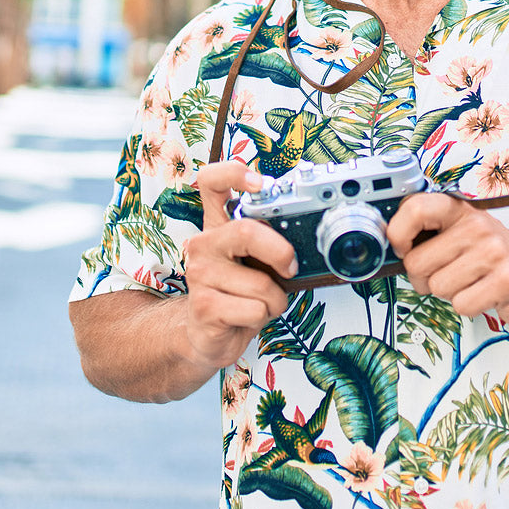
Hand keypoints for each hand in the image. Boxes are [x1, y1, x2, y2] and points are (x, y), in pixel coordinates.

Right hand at [181, 162, 298, 369]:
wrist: (208, 335)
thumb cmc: (239, 293)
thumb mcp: (255, 261)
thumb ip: (270, 240)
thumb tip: (309, 233)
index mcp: (218, 225)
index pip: (212, 182)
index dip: (234, 173)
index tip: (260, 184)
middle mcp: (204, 244)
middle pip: (246, 231)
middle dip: (281, 252)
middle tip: (290, 267)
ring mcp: (200, 274)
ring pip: (260, 282)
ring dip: (276, 299)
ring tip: (262, 301)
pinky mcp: (203, 306)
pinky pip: (255, 308)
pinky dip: (265, 316)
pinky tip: (247, 316)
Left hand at [387, 193, 508, 326]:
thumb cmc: (495, 257)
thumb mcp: (464, 233)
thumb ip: (429, 233)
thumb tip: (388, 243)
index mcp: (461, 211)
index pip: (415, 207)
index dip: (397, 233)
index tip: (402, 248)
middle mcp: (477, 226)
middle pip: (416, 263)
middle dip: (424, 279)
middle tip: (446, 275)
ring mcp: (493, 253)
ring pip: (437, 287)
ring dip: (449, 294)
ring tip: (470, 283)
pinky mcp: (506, 282)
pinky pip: (461, 305)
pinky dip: (468, 307)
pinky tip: (484, 294)